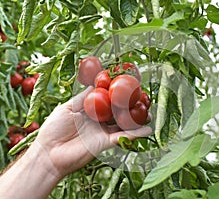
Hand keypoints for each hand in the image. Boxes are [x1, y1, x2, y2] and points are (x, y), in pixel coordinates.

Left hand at [35, 86, 151, 177]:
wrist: (49, 154)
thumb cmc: (53, 129)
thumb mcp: (66, 108)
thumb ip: (82, 97)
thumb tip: (95, 84)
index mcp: (90, 110)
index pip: (107, 100)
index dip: (117, 93)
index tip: (128, 85)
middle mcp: (99, 121)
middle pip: (118, 112)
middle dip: (131, 106)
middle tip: (143, 98)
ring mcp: (103, 132)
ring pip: (123, 124)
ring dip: (136, 120)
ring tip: (149, 113)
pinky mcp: (105, 143)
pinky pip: (122, 137)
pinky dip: (135, 134)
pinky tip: (147, 129)